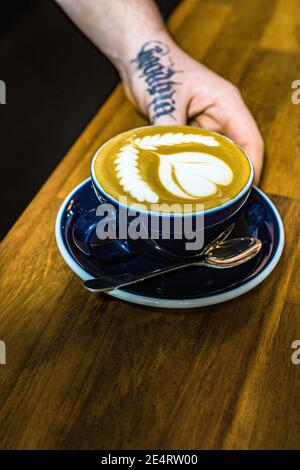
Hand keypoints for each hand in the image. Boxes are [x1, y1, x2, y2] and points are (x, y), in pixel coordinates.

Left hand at [121, 39, 263, 183]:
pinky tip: (184, 182)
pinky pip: (196, 153)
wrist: (139, 57)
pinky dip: (192, 166)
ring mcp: (205, 124)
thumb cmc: (157, 67)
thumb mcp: (165, 100)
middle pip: (236, 152)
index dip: (251, 167)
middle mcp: (220, 116)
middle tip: (221, 201)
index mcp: (226, 104)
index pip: (250, 140)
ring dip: (209, 173)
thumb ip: (171, 131)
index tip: (244, 191)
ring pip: (215, 155)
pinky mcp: (190, 130)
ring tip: (203, 196)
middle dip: (230, 176)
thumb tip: (169, 162)